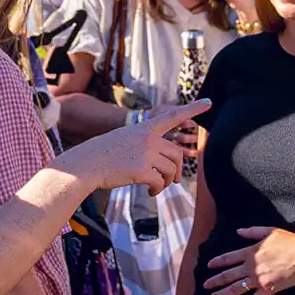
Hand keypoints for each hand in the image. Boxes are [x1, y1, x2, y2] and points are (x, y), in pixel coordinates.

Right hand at [56, 100, 206, 192]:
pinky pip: (159, 182)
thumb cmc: (103, 155)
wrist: (85, 164)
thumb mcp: (124, 140)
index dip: (192, 109)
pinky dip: (157, 190)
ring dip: (166, 182)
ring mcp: (145, 153)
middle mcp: (147, 138)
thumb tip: (163, 165)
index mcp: (144, 128)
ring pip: (170, 170)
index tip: (209, 103)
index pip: (173, 116)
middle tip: (173, 181)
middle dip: (177, 170)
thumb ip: (145, 145)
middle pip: (176, 154)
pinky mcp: (141, 170)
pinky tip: (150, 191)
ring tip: (157, 187)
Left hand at [202, 228, 294, 294]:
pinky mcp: (268, 290)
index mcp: (251, 252)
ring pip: (236, 288)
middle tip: (205, 285)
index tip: (208, 266)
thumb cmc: (289, 242)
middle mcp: (251, 266)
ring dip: (222, 293)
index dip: (218, 262)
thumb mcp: (269, 232)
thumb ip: (252, 232)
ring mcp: (258, 280)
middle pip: (228, 275)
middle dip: (215, 280)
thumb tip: (238, 231)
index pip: (229, 258)